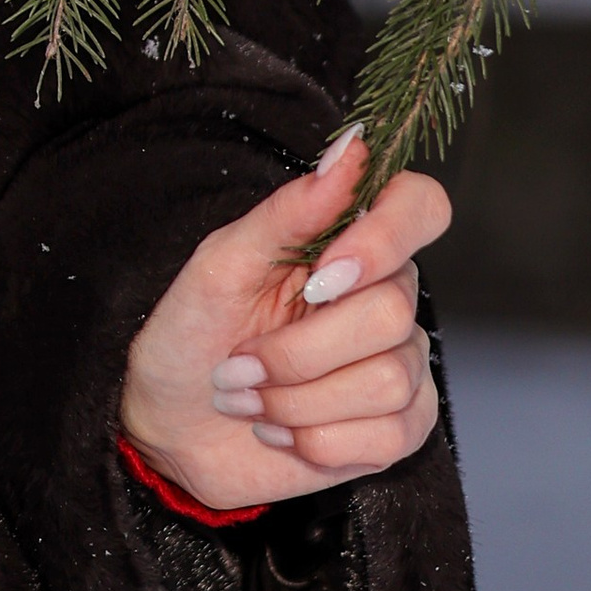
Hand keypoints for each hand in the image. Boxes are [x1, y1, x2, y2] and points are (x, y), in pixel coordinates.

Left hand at [115, 125, 447, 516]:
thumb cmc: (190, 337)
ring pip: (388, 382)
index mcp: (346, 245)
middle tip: (239, 364)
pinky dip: (317, 442)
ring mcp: (399, 365)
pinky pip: (390, 436)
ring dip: (297, 402)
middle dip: (297, 352)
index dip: (384, 240)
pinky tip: (281, 432)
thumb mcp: (221, 267)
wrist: (169, 426)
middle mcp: (385, 299)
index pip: (421, 207)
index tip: (321, 278)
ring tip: (251, 399)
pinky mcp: (396, 429)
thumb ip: (290, 212)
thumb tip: (353, 148)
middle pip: (392, 314)